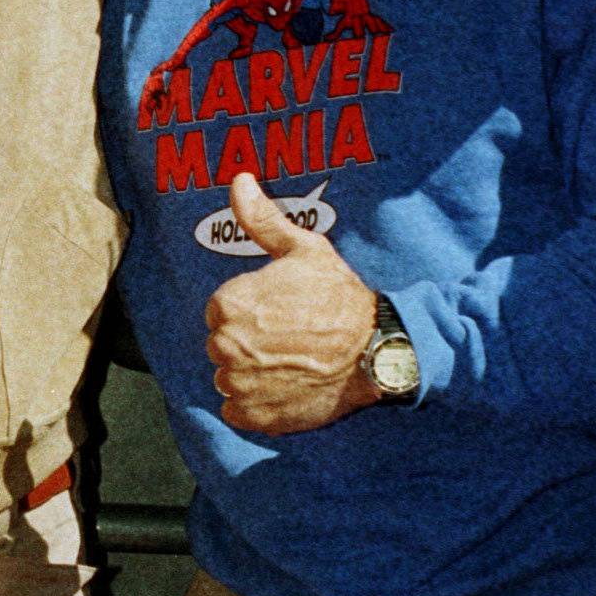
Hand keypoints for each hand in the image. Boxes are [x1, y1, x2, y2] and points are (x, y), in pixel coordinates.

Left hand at [204, 173, 377, 432]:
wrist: (375, 350)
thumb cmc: (339, 296)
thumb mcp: (303, 249)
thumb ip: (261, 219)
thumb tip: (239, 180)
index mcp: (228, 304)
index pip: (220, 311)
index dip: (250, 310)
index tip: (280, 312)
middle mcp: (226, 346)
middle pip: (222, 345)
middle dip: (247, 342)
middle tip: (288, 338)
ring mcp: (239, 384)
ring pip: (228, 378)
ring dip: (251, 374)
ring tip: (290, 363)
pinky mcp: (253, 416)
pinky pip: (236, 410)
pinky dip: (255, 404)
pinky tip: (285, 388)